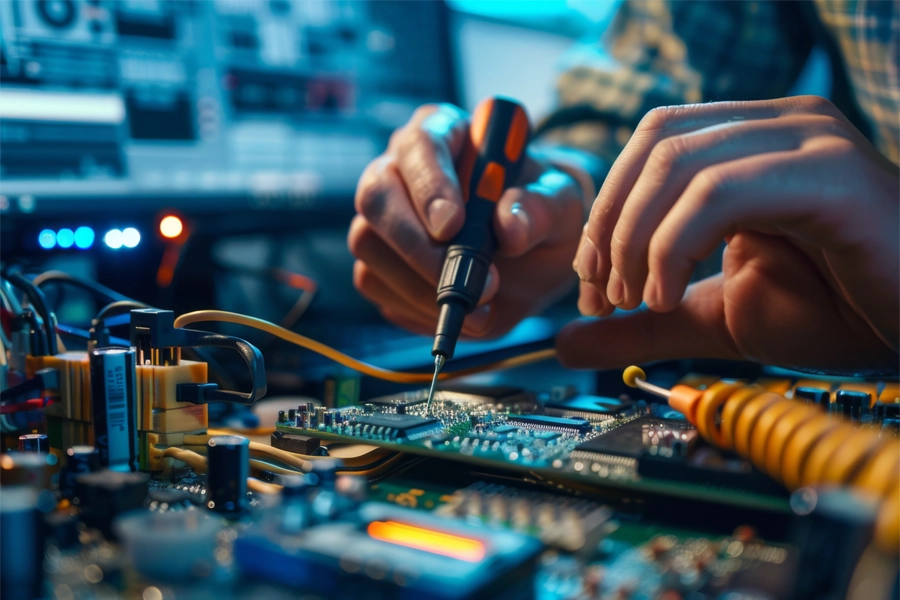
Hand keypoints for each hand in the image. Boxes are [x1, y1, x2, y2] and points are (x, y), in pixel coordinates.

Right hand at [350, 104, 589, 337]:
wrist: (533, 258)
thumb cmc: (541, 213)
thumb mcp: (561, 204)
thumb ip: (540, 208)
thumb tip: (509, 228)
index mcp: (445, 135)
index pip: (420, 144)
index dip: (429, 184)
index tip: (453, 226)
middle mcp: (401, 170)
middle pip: (375, 195)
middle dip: (416, 245)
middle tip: (464, 281)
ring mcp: (383, 217)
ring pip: (368, 244)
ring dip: (419, 285)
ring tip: (479, 304)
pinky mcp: (378, 262)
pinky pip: (373, 283)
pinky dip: (415, 307)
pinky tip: (460, 312)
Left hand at [559, 96, 899, 372]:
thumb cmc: (836, 310)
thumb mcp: (716, 317)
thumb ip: (644, 325)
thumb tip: (567, 341)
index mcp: (749, 142)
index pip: (649, 145)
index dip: (605, 212)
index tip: (590, 283)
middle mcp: (776, 125)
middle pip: (655, 144)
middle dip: (611, 225)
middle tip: (604, 294)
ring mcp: (806, 141)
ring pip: (678, 163)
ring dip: (635, 239)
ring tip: (636, 301)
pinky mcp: (830, 175)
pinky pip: (722, 192)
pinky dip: (673, 246)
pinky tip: (667, 296)